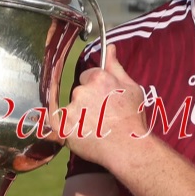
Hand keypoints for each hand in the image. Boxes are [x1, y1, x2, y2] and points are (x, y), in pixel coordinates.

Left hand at [56, 44, 148, 167]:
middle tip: (102, 116)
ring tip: (96, 129)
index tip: (104, 101)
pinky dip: (70, 130)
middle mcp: (82, 91)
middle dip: (87, 102)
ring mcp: (71, 110)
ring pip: (71, 109)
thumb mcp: (132, 88)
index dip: (96, 89)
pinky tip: (84, 136)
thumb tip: (109, 47)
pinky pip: (61, 126)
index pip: (87, 76)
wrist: (129, 148)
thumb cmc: (133, 118)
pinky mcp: (64, 128)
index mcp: (98, 79)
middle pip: (78, 92)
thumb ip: (116, 67)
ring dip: (79, 117)